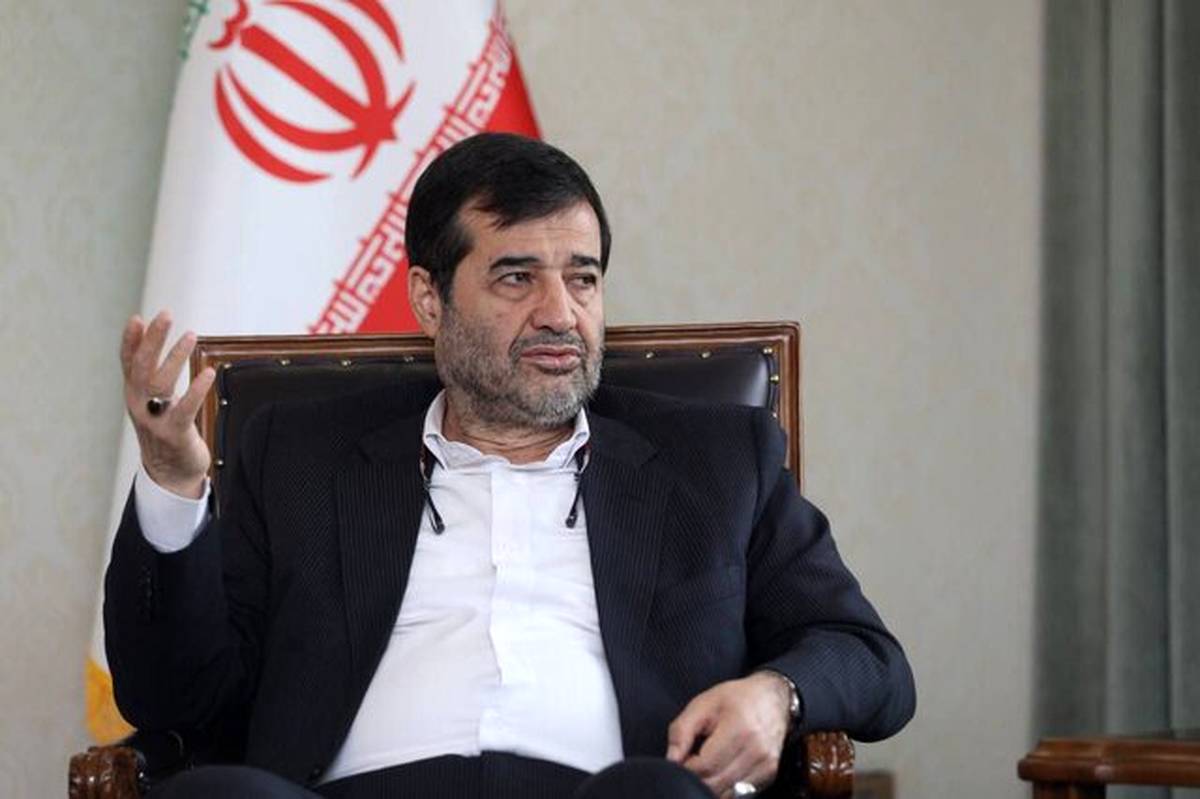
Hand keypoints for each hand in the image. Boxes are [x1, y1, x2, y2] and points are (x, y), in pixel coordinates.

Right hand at [120, 311, 215, 498]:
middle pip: (142, 366)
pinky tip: (208, 373)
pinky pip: (184, 409)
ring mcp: (154, 419)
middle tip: (165, 315)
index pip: (128, 362)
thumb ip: (152, 373)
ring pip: (160, 383)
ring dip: (175, 356)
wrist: (170, 473)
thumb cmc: (165, 429)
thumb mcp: (153, 400)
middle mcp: (139, 404)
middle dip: (152, 339)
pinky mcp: (173, 433)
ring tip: (190, 335)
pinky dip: (196, 390)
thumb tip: (152, 338)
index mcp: (134, 394)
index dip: (131, 340)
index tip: (137, 318)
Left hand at [666, 672, 792, 797]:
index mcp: (739, 730)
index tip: (682, 758)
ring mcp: (766, 766)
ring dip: (710, 784)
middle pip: (715, 784)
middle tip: (691, 762)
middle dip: (696, 778)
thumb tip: (671, 760)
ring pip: (727, 794)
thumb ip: (681, 732)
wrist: (773, 699)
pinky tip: (721, 769)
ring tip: (707, 763)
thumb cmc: (736, 699)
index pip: (705, 767)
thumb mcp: (702, 705)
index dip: (686, 767)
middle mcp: (756, 752)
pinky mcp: (769, 776)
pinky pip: (739, 794)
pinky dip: (724, 786)